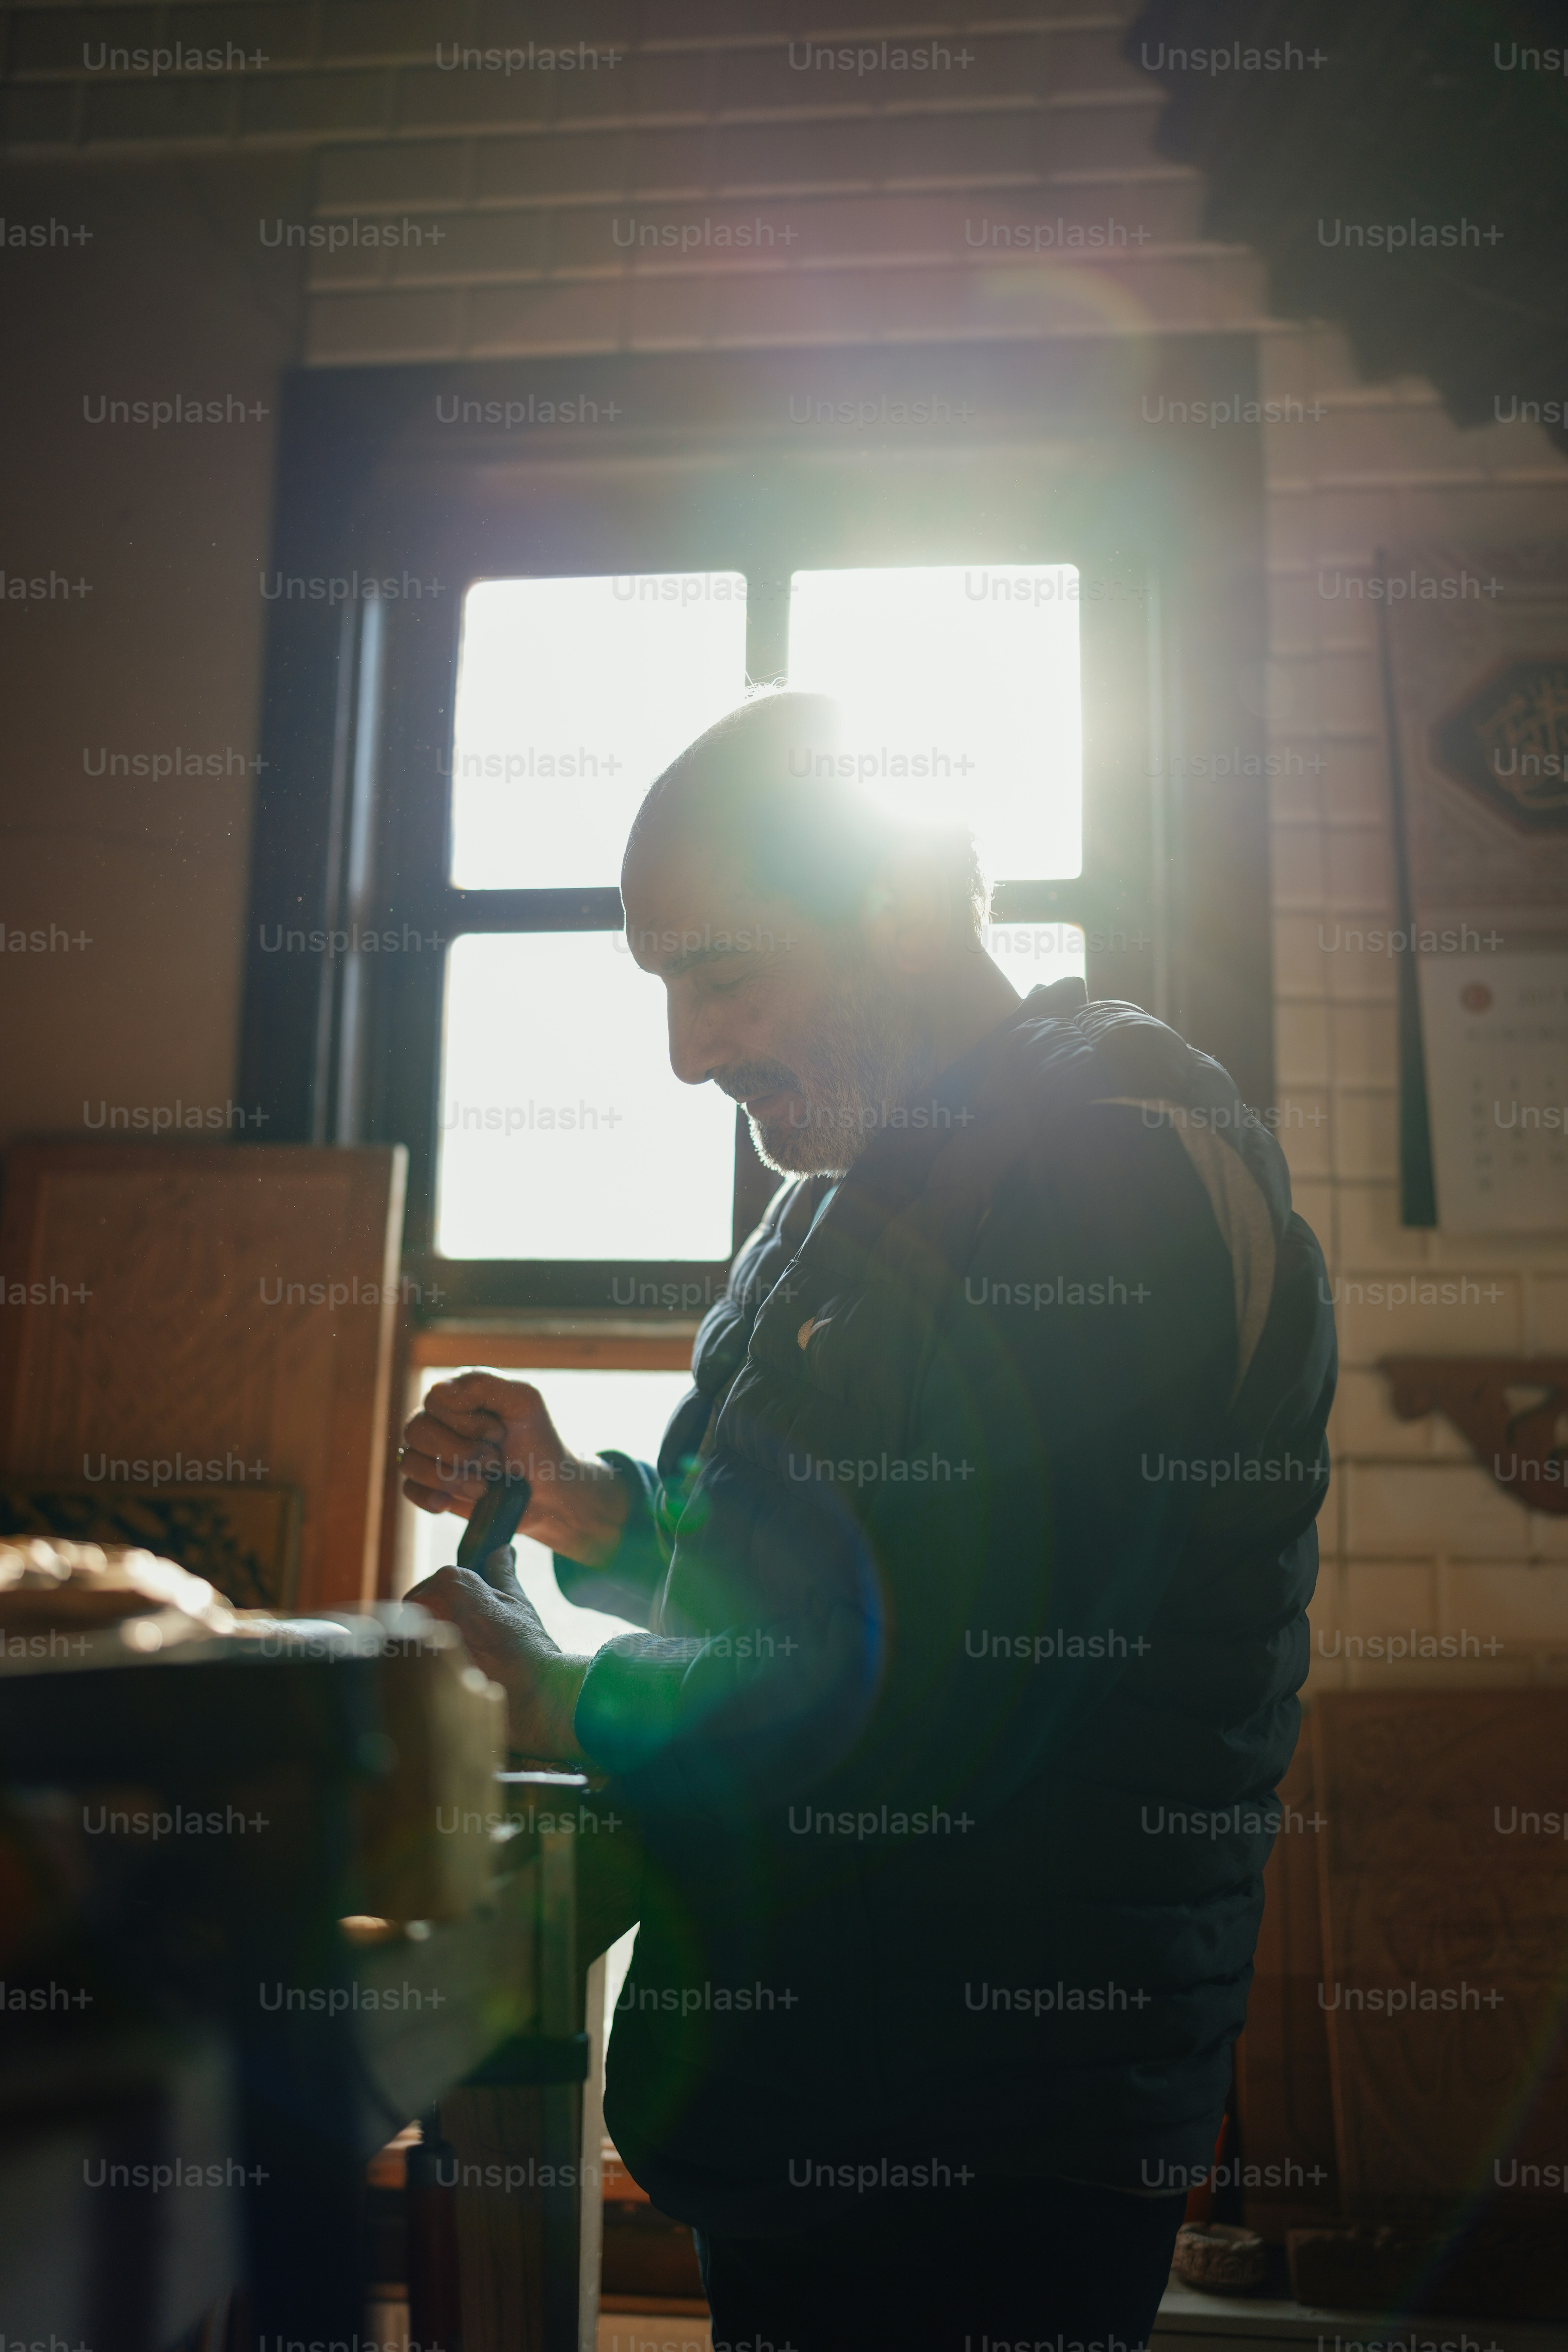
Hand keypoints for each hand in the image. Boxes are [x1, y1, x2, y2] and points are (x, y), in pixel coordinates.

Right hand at [400, 1371, 629, 1565]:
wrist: (548, 1492)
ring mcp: (430, 1455)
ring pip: (411, 1461)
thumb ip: (484, 1384)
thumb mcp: (524, 1402)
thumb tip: (439, 1391)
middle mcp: (437, 1421)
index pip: (435, 1400)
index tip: (499, 1434)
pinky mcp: (430, 1487)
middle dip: (460, 1453)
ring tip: (484, 1487)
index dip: (465, 1422)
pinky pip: (409, 1489)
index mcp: (457, 1396)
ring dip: (451, 1478)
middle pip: (417, 1430)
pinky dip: (431, 1497)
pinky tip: (451, 1503)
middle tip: (494, 1463)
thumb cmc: (538, 1442)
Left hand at [405, 1559, 588, 1761]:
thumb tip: (502, 1551)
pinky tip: (448, 1679)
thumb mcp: (517, 1602)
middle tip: (469, 1645)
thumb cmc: (525, 1645)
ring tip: (461, 1664)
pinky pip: (404, 1661)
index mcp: (449, 1580)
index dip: (459, 1606)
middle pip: (421, 1607)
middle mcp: (425, 1602)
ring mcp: (412, 1636)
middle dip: (440, 1621)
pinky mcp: (404, 1667)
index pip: (442, 1585)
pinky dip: (420, 1668)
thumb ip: (502, 1572)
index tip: (474, 1626)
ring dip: (429, 1646)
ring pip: (411, 1634)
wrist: (527, 1693)